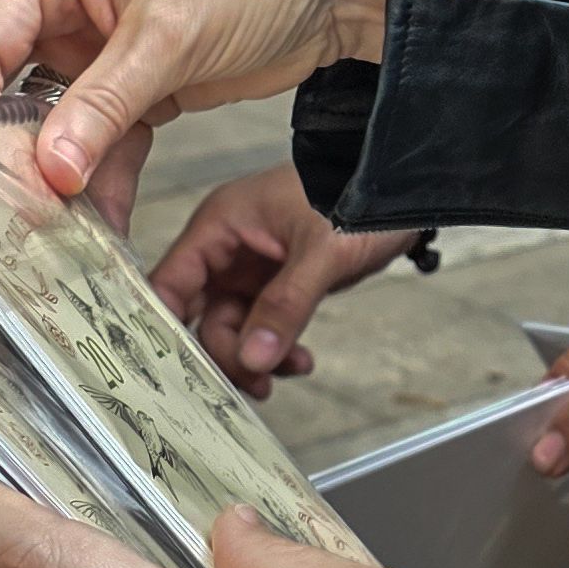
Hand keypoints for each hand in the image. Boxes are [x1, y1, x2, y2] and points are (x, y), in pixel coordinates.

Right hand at [0, 0, 396, 208]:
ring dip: (54, 176)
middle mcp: (65, 5)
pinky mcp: (141, 86)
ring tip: (56, 230)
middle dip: (2, 149)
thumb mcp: (170, 36)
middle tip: (9, 209)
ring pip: (50, 125)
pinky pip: (101, 142)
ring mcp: (101, 49)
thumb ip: (102, 106)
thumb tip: (45, 171)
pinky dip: (102, 180)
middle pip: (0, 88)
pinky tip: (105, 223)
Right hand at [148, 166, 423, 391]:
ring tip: (289, 369)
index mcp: (222, 223)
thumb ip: (285, 304)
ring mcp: (253, 268)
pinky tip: (300, 359)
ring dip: (256, 357)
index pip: (171, 280)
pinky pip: (263, 327)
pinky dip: (278, 349)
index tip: (175, 371)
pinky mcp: (278, 284)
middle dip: (225, 352)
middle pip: (201, 314)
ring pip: (233, 328)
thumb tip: (252, 356)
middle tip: (253, 380)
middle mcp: (230, 247)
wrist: (402, 187)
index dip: (166, 325)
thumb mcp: (321, 251)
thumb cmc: (357, 188)